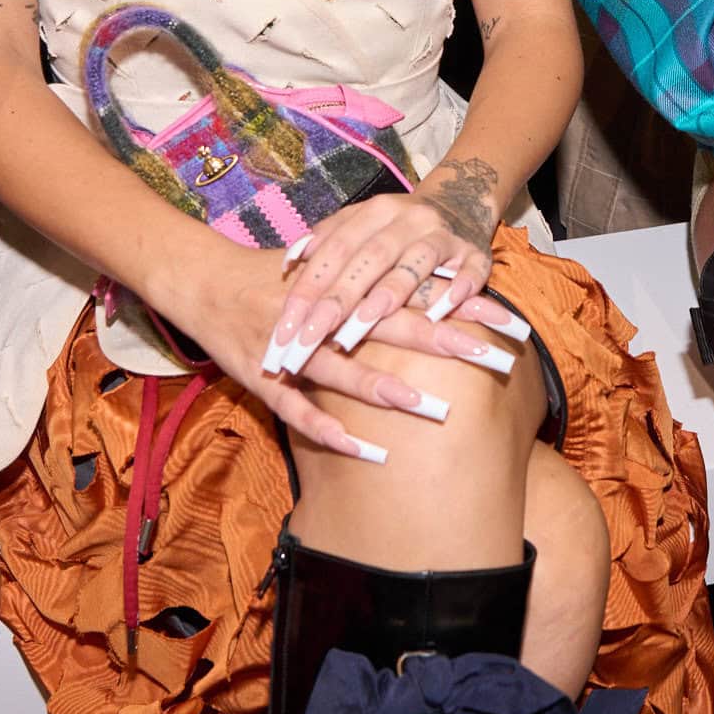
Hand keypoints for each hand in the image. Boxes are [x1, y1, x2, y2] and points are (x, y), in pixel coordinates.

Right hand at [162, 234, 521, 465]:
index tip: (509, 320)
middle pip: (393, 325)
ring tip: (437, 410)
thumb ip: (381, 274)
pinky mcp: (264, 379)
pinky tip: (367, 451)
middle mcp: (323, 312)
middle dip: (447, 343)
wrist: (204, 280)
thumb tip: (446, 280)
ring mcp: (292, 348)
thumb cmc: (278, 275)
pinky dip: (330, 432)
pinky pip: (299, 412)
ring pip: (346, 371)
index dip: (464, 305)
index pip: (416, 289)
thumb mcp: (329, 261)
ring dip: (391, 392)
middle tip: (496, 360)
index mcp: (345, 279)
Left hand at [262, 180, 529, 377]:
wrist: (463, 200)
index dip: (309, 287)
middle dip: (338, 299)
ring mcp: (444, 235)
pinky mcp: (476, 253)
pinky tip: (441, 311)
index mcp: (375, 211)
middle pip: (369, 258)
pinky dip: (458, 288)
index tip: (285, 327)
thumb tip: (290, 263)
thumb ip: (327, 239)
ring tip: (363, 323)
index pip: (334, 249)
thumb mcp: (362, 222)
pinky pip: (469, 271)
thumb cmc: (399, 226)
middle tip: (310, 338)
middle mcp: (408, 218)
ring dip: (390, 292)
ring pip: (415, 262)